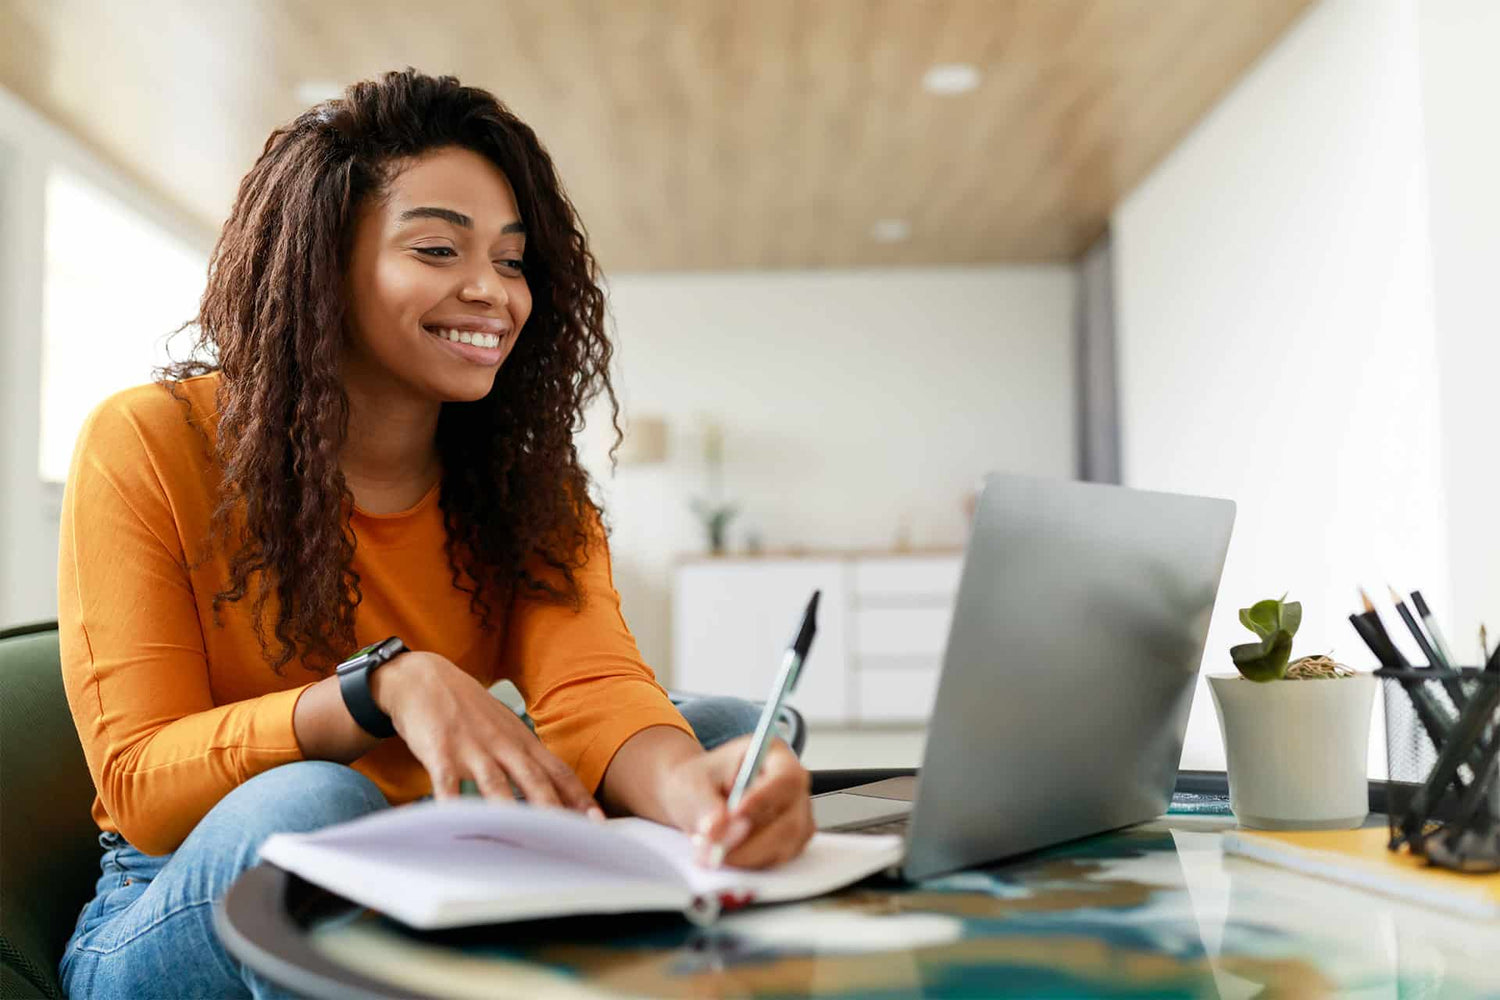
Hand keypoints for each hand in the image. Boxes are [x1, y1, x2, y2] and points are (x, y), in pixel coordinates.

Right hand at [372, 651, 600, 816]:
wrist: (424, 678)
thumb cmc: (468, 711)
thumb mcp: (505, 730)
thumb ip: (526, 760)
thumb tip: (553, 792)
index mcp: (522, 742)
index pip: (558, 773)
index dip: (579, 798)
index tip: (598, 823)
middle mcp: (503, 746)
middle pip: (535, 781)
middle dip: (556, 810)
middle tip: (574, 837)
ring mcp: (472, 749)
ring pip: (496, 784)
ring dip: (512, 811)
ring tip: (526, 839)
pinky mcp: (440, 752)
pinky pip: (447, 783)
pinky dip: (452, 804)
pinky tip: (457, 823)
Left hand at [659, 735, 812, 868]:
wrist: (697, 798)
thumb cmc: (700, 782)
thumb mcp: (692, 784)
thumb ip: (706, 806)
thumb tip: (720, 830)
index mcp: (774, 755)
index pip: (785, 778)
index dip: (763, 799)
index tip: (734, 815)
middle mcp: (792, 786)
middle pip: (790, 820)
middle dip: (750, 841)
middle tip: (715, 849)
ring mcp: (796, 815)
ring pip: (784, 845)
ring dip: (746, 855)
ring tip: (711, 851)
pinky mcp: (790, 842)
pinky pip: (777, 859)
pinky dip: (749, 862)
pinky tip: (726, 854)